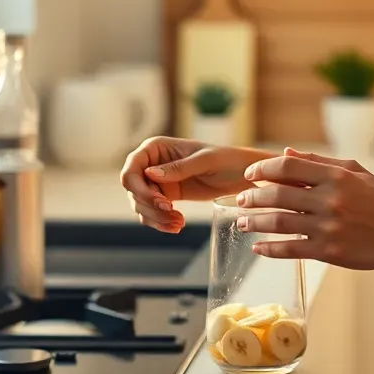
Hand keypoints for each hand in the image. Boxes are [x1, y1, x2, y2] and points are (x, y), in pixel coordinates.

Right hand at [119, 136, 266, 232]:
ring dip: (156, 218)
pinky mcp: (166, 197)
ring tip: (178, 223)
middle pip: (133, 190)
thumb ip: (178, 167)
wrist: (242, 176)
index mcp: (156, 147)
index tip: (162, 202)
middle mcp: (152, 163)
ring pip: (140, 205)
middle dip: (150, 207)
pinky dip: (161, 222)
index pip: (131, 168)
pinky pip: (152, 213)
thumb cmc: (227, 160)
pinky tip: (177, 226)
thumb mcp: (205, 161)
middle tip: (173, 215)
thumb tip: (150, 173)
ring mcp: (157, 181)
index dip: (139, 188)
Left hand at [236, 148, 373, 270]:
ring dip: (255, 221)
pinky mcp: (328, 251)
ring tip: (242, 221)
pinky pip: (291, 249)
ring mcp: (328, 226)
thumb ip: (320, 161)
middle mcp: (330, 199)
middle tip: (240, 199)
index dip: (263, 168)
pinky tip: (258, 247)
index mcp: (336, 176)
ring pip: (279, 222)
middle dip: (252, 197)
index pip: (288, 166)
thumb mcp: (356, 172)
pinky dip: (270, 249)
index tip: (250, 174)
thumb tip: (284, 152)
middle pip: (278, 194)